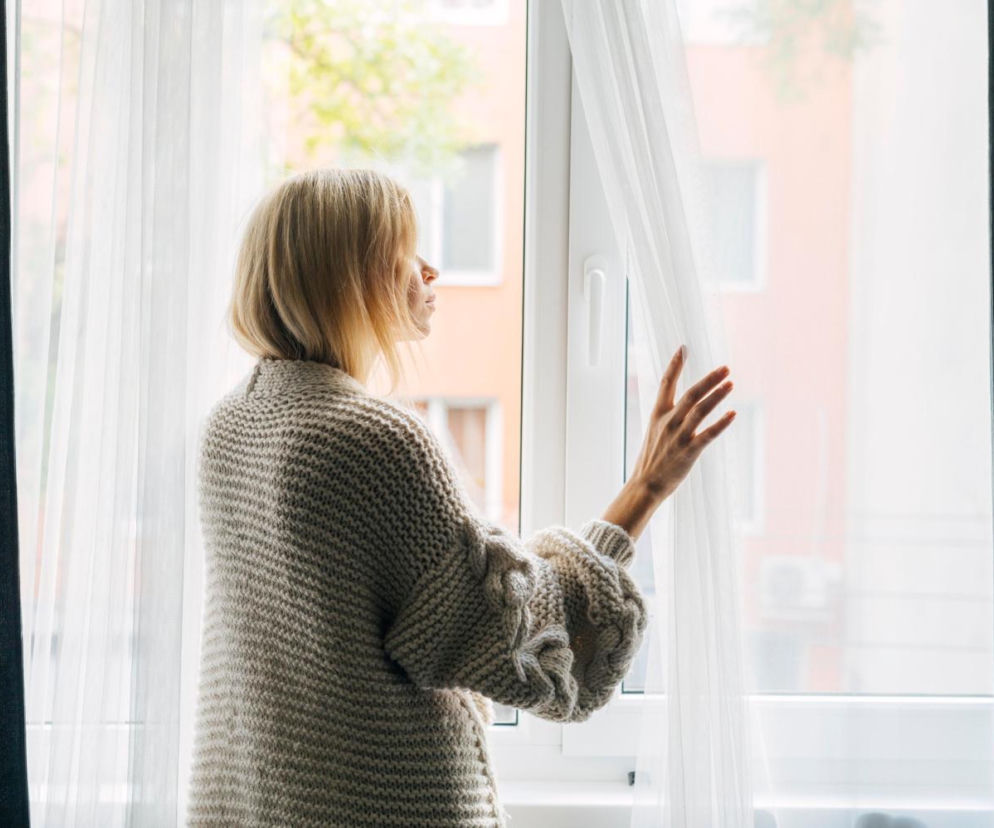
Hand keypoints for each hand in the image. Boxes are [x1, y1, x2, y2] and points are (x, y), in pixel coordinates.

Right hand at [629, 345, 735, 501]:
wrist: (645, 485)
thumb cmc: (651, 459)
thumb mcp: (655, 432)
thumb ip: (669, 417)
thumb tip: (683, 406)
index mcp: (658, 414)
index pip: (666, 383)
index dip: (675, 365)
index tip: (683, 348)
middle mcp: (668, 422)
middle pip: (691, 394)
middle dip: (709, 379)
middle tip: (725, 368)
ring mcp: (678, 436)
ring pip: (700, 410)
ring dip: (717, 395)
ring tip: (731, 383)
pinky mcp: (689, 451)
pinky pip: (708, 434)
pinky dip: (721, 423)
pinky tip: (733, 414)